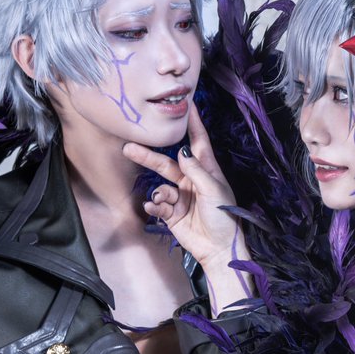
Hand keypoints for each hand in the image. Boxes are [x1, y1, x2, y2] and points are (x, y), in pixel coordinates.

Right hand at [122, 107, 241, 269]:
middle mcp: (192, 180)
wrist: (219, 249)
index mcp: (207, 171)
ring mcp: (181, 196)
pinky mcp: (172, 212)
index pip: (197, 141)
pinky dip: (155, 205)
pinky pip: (157, 203)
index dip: (192, 123)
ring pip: (160, 185)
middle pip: (167, 162)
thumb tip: (182, 151)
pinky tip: (155, 208)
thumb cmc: (224, 218)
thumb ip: (196, 170)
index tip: (186, 104)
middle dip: (148, 155)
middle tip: (129, 147)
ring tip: (163, 201)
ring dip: (159, 192)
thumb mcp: (213, 190)